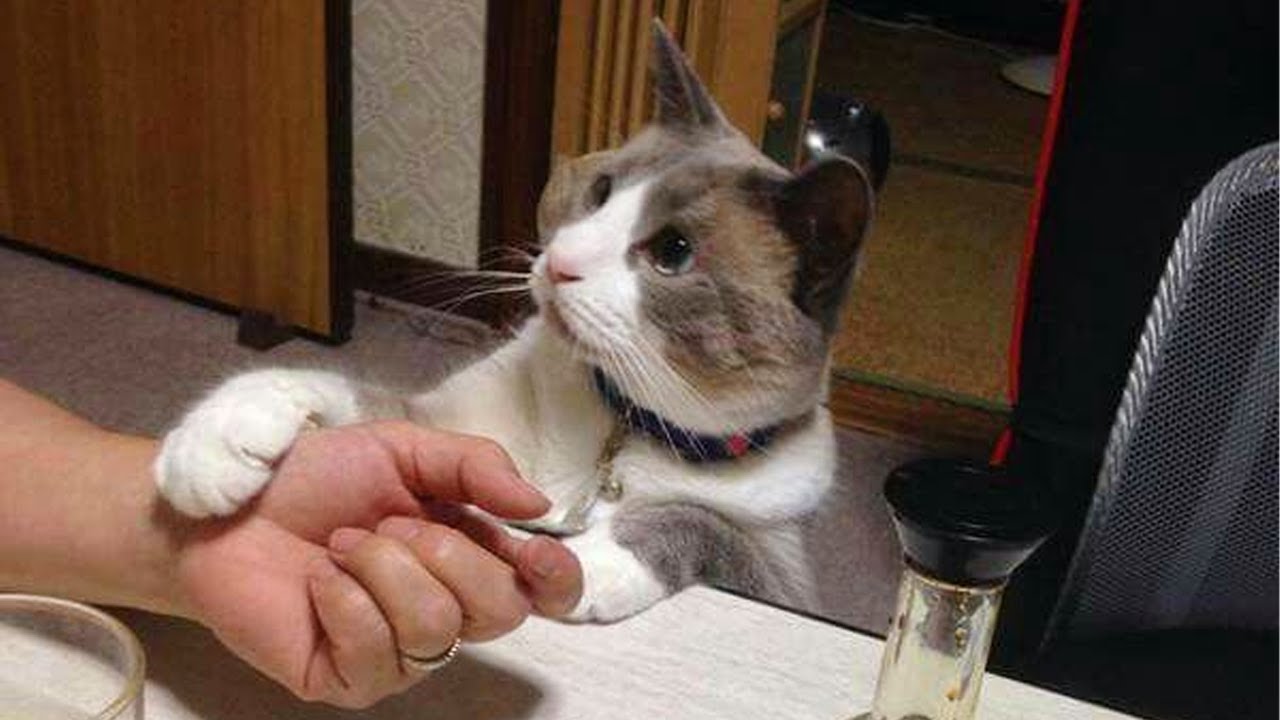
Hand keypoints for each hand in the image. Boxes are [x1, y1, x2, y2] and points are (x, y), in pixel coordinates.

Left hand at [170, 421, 581, 707]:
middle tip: (387, 523)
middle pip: (499, 609)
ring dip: (382, 568)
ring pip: (436, 626)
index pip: (542, 592)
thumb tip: (538, 504)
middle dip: (444, 552)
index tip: (534, 549)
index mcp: (470, 555)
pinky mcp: (348, 680)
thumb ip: (475, 467)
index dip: (555, 578)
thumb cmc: (315, 477)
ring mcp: (399, 653)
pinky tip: (318, 581)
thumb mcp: (403, 448)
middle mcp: (445, 611)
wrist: (228, 507)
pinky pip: (376, 649)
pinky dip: (342, 598)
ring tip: (340, 546)